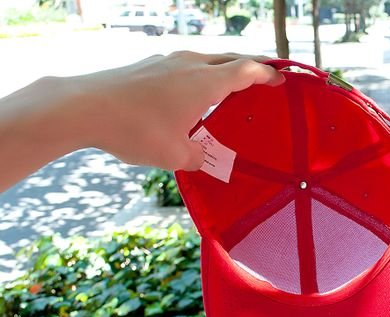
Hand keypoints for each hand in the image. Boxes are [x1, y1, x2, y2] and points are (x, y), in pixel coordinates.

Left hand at [0, 52, 283, 190]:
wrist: (84, 107)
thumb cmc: (136, 130)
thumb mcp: (175, 155)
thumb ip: (200, 158)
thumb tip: (208, 161)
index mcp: (205, 82)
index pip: (247, 70)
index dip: (268, 75)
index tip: (282, 81)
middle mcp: (190, 64)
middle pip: (230, 59)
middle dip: (251, 68)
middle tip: (264, 80)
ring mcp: (167, 61)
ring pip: (207, 60)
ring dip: (223, 71)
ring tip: (230, 88)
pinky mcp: (150, 65)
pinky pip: (186, 65)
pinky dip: (200, 75)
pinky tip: (192, 95)